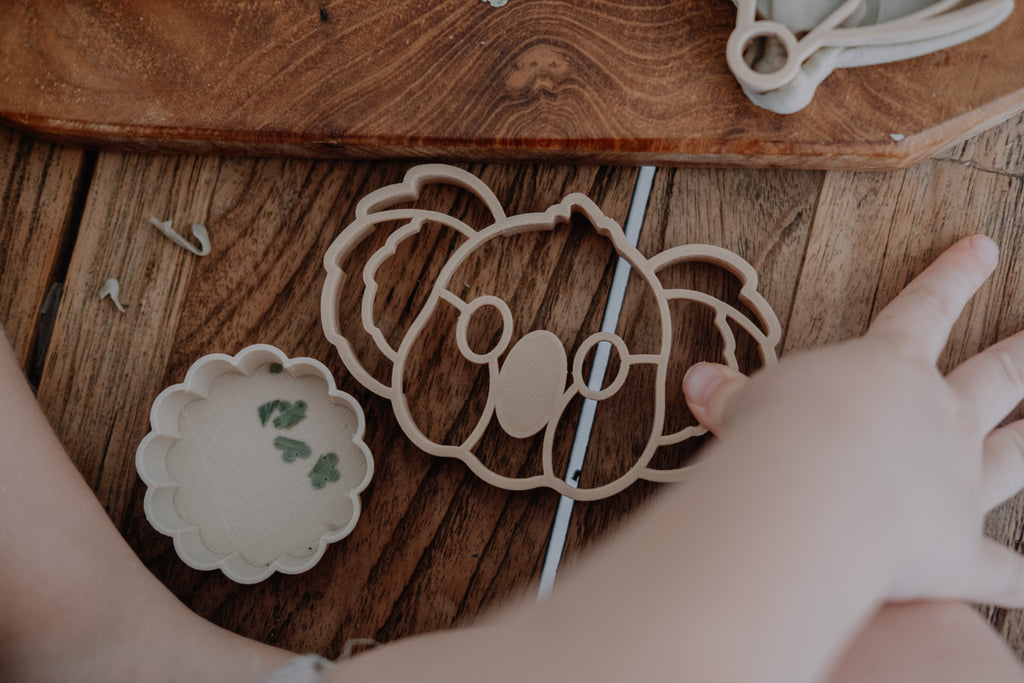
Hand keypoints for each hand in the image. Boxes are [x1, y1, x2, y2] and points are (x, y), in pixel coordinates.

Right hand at [683, 235, 1023, 606]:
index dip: (952, 276)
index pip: (925, 309)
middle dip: (1023, 355)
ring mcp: (958, 483)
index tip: (982, 248)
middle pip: (997, 377)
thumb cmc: (781, 435)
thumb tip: (695, 381)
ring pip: (1019, 456)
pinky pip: (1000, 572)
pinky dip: (1017, 582)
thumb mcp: (745, 403)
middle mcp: (939, 420)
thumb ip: (729, 395)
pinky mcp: (957, 551)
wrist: (814, 493)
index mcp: (889, 371)